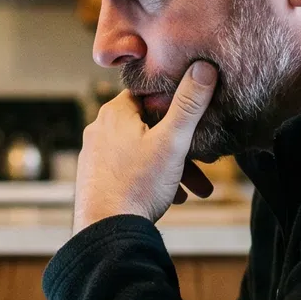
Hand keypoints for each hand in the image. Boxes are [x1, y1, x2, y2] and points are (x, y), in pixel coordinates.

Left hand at [74, 61, 217, 231]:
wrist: (108, 231)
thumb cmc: (138, 185)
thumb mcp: (172, 141)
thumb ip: (189, 104)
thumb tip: (203, 67)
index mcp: (115, 113)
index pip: (148, 94)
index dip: (174, 105)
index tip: (193, 120)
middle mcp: (99, 130)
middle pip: (149, 128)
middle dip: (182, 148)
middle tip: (205, 167)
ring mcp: (95, 156)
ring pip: (143, 153)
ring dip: (172, 169)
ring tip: (194, 190)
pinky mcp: (96, 179)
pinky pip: (130, 171)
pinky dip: (152, 180)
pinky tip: (171, 198)